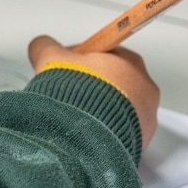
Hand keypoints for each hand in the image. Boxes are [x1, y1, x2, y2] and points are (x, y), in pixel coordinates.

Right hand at [28, 35, 159, 149]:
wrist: (86, 136)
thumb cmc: (78, 97)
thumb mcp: (52, 60)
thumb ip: (46, 47)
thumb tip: (41, 45)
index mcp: (130, 61)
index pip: (106, 56)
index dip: (82, 63)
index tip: (67, 71)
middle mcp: (145, 88)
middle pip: (115, 83)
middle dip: (92, 89)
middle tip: (69, 96)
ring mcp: (146, 117)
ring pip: (119, 110)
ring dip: (100, 112)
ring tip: (76, 118)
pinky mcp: (141, 141)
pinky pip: (121, 133)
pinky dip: (105, 133)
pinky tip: (86, 135)